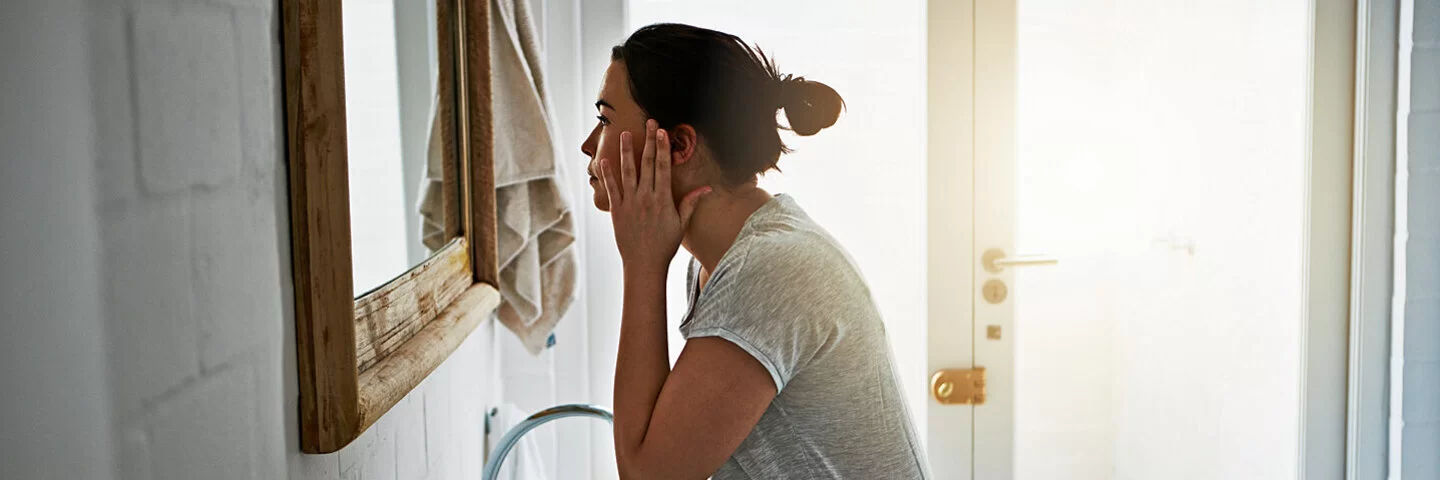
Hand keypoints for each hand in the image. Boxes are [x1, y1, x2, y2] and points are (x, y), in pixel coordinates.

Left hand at [598, 119, 711, 274]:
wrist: (644, 264)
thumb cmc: (665, 245)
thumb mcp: (681, 224)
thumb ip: (690, 203)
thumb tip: (706, 188)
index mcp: (663, 199)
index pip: (663, 167)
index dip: (662, 147)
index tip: (662, 131)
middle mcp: (645, 198)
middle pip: (647, 164)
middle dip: (648, 141)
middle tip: (649, 123)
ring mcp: (630, 203)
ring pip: (627, 172)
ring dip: (625, 151)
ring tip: (623, 134)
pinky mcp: (616, 211)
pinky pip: (611, 189)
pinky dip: (606, 174)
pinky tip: (603, 160)